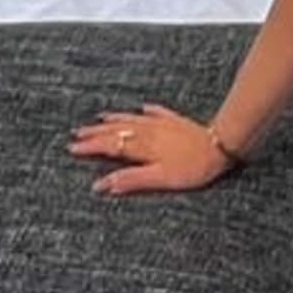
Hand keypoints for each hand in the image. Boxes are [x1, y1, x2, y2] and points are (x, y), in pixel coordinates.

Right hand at [67, 103, 235, 199]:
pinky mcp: (177, 121)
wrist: (220, 147)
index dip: (90, 147)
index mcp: (143, 147)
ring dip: (115, 119)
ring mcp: (163, 124)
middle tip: (77, 134)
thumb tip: (102, 185)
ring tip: (100, 118)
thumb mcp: (160, 179)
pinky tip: (143, 108)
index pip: (110, 146)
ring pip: (132, 119)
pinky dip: (147, 111)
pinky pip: (157, 113)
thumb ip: (131, 180)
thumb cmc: (192, 167)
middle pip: (117, 130)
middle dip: (95, 133)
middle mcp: (149, 132)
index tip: (72, 148)